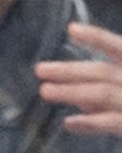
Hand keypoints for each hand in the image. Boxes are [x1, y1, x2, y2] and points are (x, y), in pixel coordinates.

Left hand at [38, 20, 121, 136]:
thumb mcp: (121, 92)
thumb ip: (108, 95)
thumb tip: (79, 104)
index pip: (118, 47)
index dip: (96, 38)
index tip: (71, 29)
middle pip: (102, 72)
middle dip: (70, 70)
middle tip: (40, 70)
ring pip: (103, 93)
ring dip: (72, 92)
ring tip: (44, 91)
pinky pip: (114, 122)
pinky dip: (92, 122)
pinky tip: (70, 122)